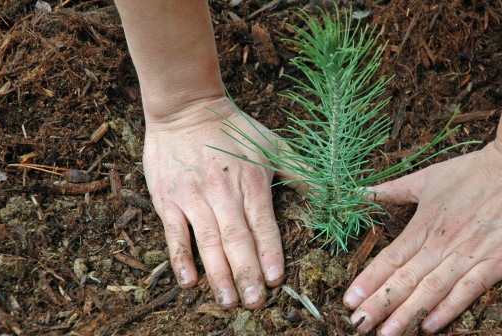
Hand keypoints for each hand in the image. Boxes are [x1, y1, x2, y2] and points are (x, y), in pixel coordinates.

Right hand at [143, 97, 286, 308]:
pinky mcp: (168, 198)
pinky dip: (180, 258)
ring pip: (207, 241)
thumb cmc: (234, 129)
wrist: (185, 107)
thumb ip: (302, 173)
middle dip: (247, 273)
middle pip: (236, 239)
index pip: (263, 224)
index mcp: (252, 182)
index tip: (276, 280)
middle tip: (255, 303)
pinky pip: (174, 233)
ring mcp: (193, 197)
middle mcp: (223, 192)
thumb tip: (333, 195)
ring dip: (218, 273)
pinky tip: (189, 281)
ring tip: (228, 300)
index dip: (270, 253)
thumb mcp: (274, 145)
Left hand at [343, 140, 501, 333]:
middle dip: (380, 304)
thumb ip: (393, 189)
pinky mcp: (496, 263)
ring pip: (431, 290)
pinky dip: (447, 310)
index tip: (348, 301)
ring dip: (407, 314)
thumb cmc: (475, 171)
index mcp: (424, 223)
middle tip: (358, 324)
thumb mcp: (428, 176)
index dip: (368, 281)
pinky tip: (429, 327)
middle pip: (405, 279)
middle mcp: (442, 243)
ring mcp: (469, 255)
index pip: (390, 258)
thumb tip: (360, 192)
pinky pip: (468, 292)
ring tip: (386, 334)